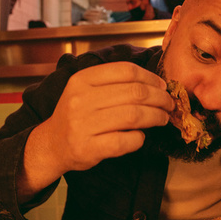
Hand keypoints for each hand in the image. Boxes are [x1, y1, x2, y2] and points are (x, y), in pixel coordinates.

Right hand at [18, 62, 172, 197]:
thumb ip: (114, 83)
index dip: (150, 78)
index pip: (126, 71)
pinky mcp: (88, 148)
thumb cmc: (77, 115)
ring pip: (134, 115)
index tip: (161, 86)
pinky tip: (140, 136)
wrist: (51, 144)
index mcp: (82, 79)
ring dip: (155, 116)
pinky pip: (126, 141)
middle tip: (168, 103)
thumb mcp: (86, 90)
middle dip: (159, 98)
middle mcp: (81, 99)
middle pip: (134, 93)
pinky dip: (139, 138)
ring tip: (162, 118)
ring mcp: (83, 125)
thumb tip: (156, 84)